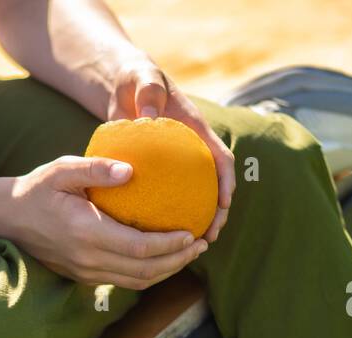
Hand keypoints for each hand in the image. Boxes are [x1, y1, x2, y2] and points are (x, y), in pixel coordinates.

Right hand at [2, 155, 206, 289]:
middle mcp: (88, 259)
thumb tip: (131, 170)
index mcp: (86, 233)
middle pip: (144, 271)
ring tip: (188, 253)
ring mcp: (85, 272)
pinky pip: (123, 280)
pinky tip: (162, 257)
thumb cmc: (36, 189)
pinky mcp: (83, 276)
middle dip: (177, 261)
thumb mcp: (62, 169)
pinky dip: (147, 273)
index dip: (170, 245)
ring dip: (166, 271)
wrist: (6, 218)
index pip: (139, 248)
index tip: (192, 232)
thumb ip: (96, 169)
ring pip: (136, 281)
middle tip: (202, 244)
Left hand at [106, 58, 234, 241]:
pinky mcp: (162, 171)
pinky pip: (167, 195)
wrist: (126, 84)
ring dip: (197, 220)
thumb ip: (148, 91)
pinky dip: (167, 215)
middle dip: (218, 212)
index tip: (224, 202)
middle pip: (214, 184)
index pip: (219, 156)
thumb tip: (147, 115)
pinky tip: (155, 237)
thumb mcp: (142, 77)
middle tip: (210, 236)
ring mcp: (179, 162)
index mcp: (196, 129)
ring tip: (190, 246)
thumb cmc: (137, 78)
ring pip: (194, 195)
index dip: (226, 180)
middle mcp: (193, 149)